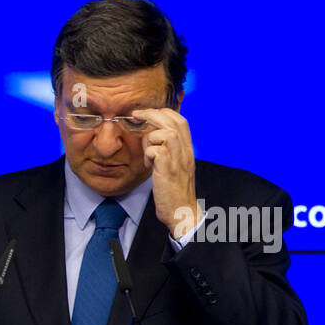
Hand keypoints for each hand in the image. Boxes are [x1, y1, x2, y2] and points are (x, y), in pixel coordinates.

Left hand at [132, 107, 199, 237]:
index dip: (163, 112)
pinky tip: (148, 165)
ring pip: (165, 133)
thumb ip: (168, 150)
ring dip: (150, 138)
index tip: (145, 113)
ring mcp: (178, 160)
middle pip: (173, 121)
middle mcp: (185, 151)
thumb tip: (152, 137)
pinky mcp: (168, 170)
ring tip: (148, 154)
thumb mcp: (174, 165)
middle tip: (136, 116)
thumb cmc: (174, 190)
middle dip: (152, 114)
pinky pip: (156, 151)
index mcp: (187, 149)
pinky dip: (148, 154)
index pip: (180, 120)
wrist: (181, 211)